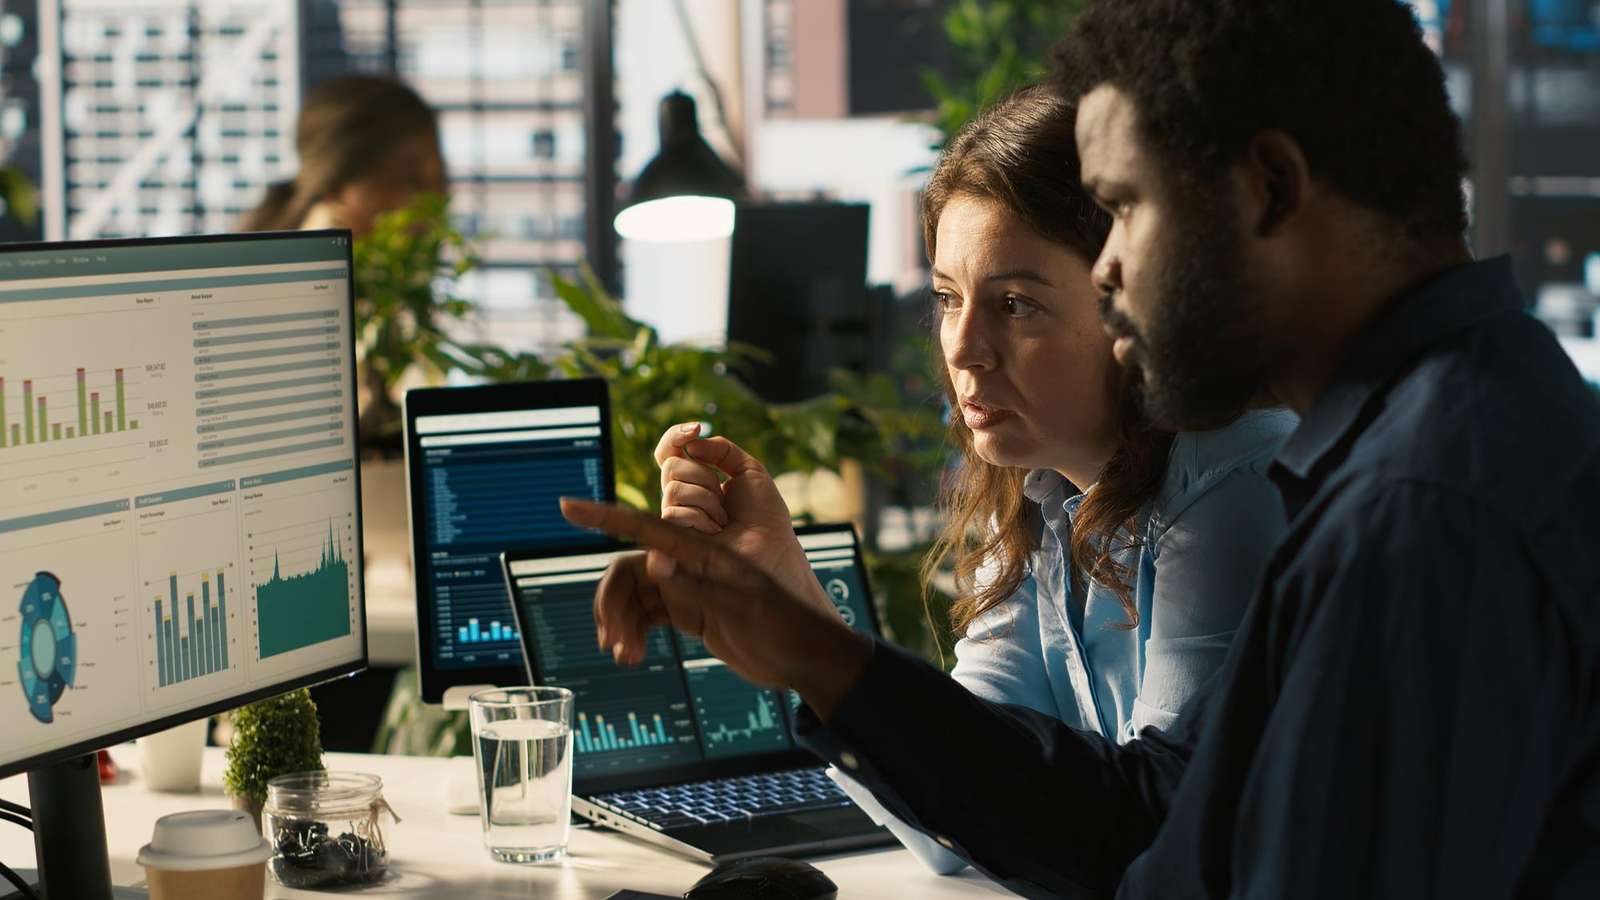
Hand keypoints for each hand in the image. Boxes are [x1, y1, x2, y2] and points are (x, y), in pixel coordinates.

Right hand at [560, 497, 870, 718]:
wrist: (808, 655)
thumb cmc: (786, 622)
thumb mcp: (744, 606)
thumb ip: (697, 585)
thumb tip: (654, 564)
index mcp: (704, 551)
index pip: (646, 527)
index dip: (605, 514)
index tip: (568, 505)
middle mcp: (691, 563)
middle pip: (630, 570)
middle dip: (611, 600)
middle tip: (609, 638)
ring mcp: (689, 587)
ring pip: (636, 596)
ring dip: (621, 622)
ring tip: (622, 654)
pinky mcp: (690, 612)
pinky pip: (648, 615)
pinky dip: (633, 632)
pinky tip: (629, 654)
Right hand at [654, 423, 830, 612]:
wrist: (772, 547)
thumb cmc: (765, 516)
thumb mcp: (749, 471)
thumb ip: (722, 449)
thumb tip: (692, 443)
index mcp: (697, 481)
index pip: (670, 451)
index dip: (676, 436)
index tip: (696, 427)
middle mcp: (682, 498)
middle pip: (671, 465)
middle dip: (703, 475)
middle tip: (724, 497)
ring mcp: (676, 519)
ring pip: (673, 488)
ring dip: (707, 499)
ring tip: (724, 519)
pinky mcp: (673, 539)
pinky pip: (673, 512)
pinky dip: (701, 518)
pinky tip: (716, 531)